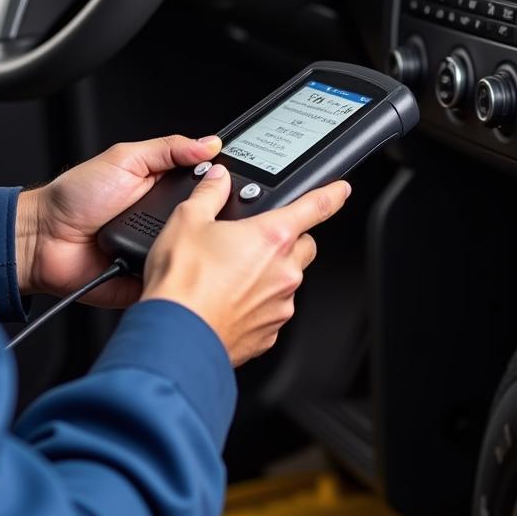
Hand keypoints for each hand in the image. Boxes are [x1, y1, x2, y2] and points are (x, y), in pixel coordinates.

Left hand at [16, 135, 223, 307]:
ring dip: (195, 250)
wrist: (43, 239)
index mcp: (163, 190)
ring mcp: (157, 251)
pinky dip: (175, 275)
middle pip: (204, 223)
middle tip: (215, 215)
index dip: (221, 185)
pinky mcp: (148, 279)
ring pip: (192, 254)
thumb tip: (208, 143)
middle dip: (212, 221)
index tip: (233, 182)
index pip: (204, 187)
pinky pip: (171, 281)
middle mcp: (163, 221)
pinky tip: (179, 268)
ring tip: (198, 244)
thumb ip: (168, 149)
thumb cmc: (74, 198)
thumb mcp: (125, 159)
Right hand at [141, 164, 350, 365]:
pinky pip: (272, 311)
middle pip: (304, 246)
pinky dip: (257, 305)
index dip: (332, 195)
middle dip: (286, 240)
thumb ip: (209, 194)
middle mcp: (285, 271)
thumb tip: (218, 180)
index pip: (316, 208)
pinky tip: (227, 302)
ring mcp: (280, 305)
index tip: (340, 190)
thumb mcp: (187, 221)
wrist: (176, 335)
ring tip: (230, 276)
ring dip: (269, 275)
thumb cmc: (183, 283)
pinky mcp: (270, 333)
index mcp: (273, 237)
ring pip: (287, 281)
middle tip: (255, 241)